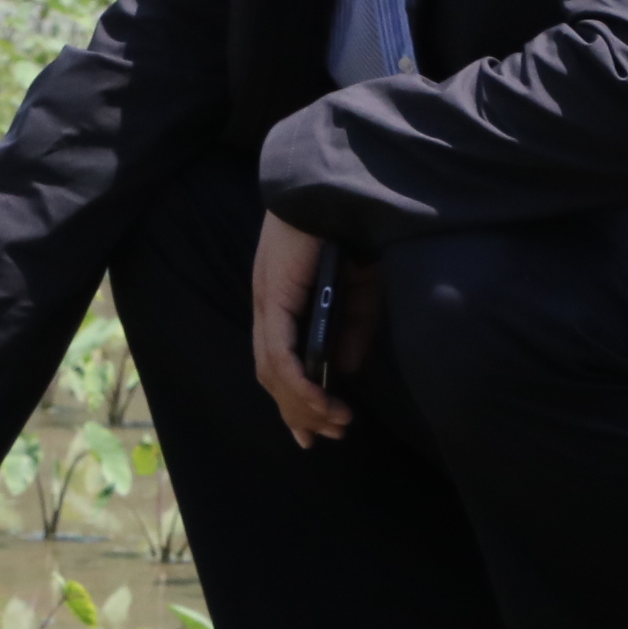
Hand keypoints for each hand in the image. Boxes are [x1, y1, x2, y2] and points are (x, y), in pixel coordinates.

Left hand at [251, 213, 353, 445]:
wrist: (336, 190)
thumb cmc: (349, 232)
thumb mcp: (360, 291)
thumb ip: (353, 330)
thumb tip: (345, 371)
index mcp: (283, 303)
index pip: (277, 363)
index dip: (294, 401)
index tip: (314, 431)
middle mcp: (268, 307)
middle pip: (271, 376)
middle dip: (300, 414)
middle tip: (326, 438)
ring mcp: (267, 304)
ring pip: (272, 373)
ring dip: (303, 405)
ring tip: (334, 423)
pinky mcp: (274, 299)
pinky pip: (279, 356)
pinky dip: (299, 385)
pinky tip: (320, 403)